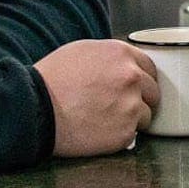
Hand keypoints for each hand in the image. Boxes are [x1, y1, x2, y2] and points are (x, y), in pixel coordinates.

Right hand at [35, 40, 158, 156]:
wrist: (35, 110)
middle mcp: (131, 77)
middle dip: (140, 99)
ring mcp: (131, 106)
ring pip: (146, 115)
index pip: (150, 68)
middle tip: (118, 107)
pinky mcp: (125, 132)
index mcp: (121, 54)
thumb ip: (110, 57)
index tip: (135, 88)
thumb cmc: (51, 80)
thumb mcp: (81, 52)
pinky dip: (121, 135)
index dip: (142, 79)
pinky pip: (133, 135)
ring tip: (105, 120)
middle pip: (153, 92)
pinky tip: (100, 131)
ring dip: (131, 119)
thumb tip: (124, 64)